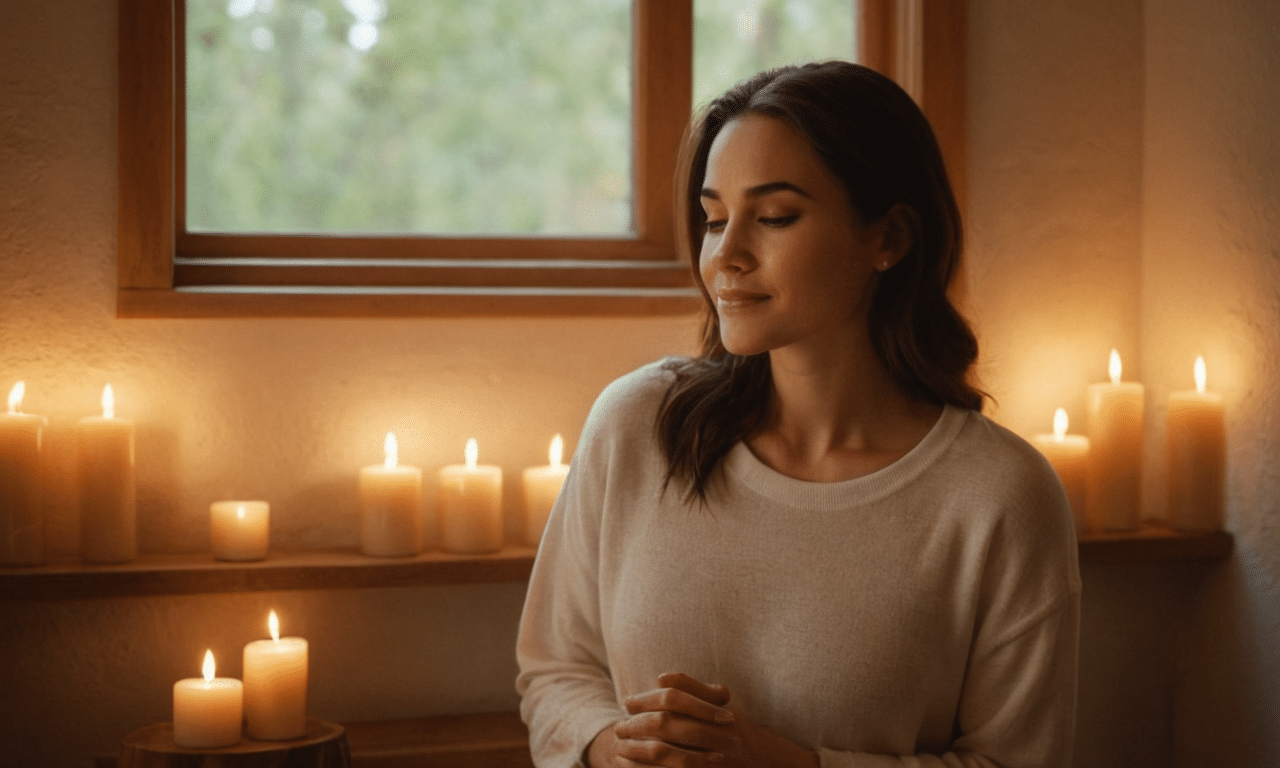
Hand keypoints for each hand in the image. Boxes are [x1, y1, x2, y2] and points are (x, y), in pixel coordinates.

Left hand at [587, 672, 817, 767]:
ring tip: (621, 748)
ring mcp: (715, 761)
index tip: (627, 702)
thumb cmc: (743, 732)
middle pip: (669, 725)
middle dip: (638, 725)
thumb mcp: (723, 706)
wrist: (775, 766)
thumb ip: (693, 689)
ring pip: (669, 755)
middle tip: (619, 726)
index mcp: (720, 712)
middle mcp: (719, 735)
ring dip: (639, 751)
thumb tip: (660, 678)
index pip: (676, 699)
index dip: (647, 699)